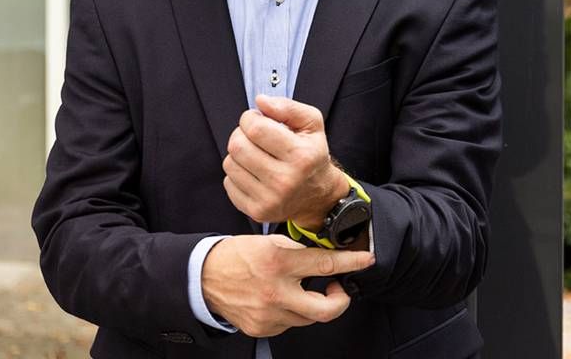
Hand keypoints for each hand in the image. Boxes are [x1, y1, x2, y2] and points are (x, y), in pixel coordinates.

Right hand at [202, 234, 373, 336]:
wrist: (204, 278)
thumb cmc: (237, 255)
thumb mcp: (271, 242)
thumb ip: (299, 251)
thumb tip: (325, 255)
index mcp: (279, 263)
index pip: (326, 265)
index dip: (351, 262)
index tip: (366, 260)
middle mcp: (276, 292)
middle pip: (326, 309)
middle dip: (341, 300)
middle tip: (339, 288)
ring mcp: (269, 315)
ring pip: (309, 317)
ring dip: (314, 304)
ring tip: (305, 288)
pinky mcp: (262, 328)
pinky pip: (290, 323)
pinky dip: (293, 311)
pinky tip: (284, 298)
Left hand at [223, 95, 349, 226]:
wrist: (317, 196)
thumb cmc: (312, 155)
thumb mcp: (312, 124)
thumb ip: (288, 107)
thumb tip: (261, 101)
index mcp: (301, 156)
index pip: (256, 128)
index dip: (250, 118)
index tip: (257, 119)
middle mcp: (286, 180)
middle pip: (238, 146)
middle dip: (241, 134)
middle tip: (253, 136)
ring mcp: (270, 199)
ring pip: (230, 163)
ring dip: (238, 154)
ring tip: (254, 154)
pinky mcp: (256, 212)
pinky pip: (228, 183)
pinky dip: (237, 173)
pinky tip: (253, 172)